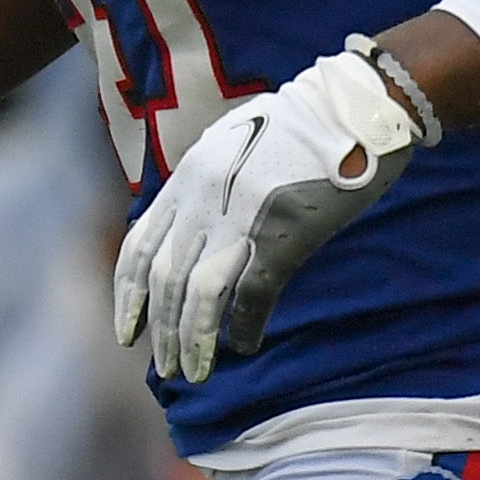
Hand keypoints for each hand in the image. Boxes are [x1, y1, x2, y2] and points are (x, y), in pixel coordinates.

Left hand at [112, 48, 420, 383]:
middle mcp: (203, 197)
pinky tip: (243, 347)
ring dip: (191, 340)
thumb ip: (202, 182)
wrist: (352, 107)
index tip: (127, 330)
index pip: (139, 246)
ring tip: (193, 371)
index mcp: (188, 176)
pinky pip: (252, 295)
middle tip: (164, 366)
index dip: (127, 294)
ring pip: (197, 294)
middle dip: (160, 329)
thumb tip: (185, 224)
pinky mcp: (284, 234)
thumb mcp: (230, 142)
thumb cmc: (298, 126)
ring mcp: (241, 216)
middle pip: (164, 279)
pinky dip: (243, 327)